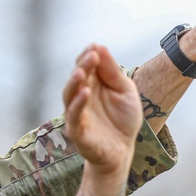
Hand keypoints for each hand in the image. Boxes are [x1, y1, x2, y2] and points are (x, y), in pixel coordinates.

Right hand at [63, 44, 142, 178]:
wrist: (123, 149)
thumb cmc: (123, 118)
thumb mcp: (125, 91)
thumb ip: (113, 72)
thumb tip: (100, 46)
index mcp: (93, 84)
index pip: (86, 65)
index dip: (89, 56)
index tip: (95, 47)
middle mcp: (81, 96)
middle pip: (77, 78)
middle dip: (83, 65)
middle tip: (91, 55)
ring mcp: (77, 113)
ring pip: (70, 95)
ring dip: (75, 83)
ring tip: (82, 72)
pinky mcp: (77, 131)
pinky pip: (74, 116)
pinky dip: (78, 104)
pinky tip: (85, 93)